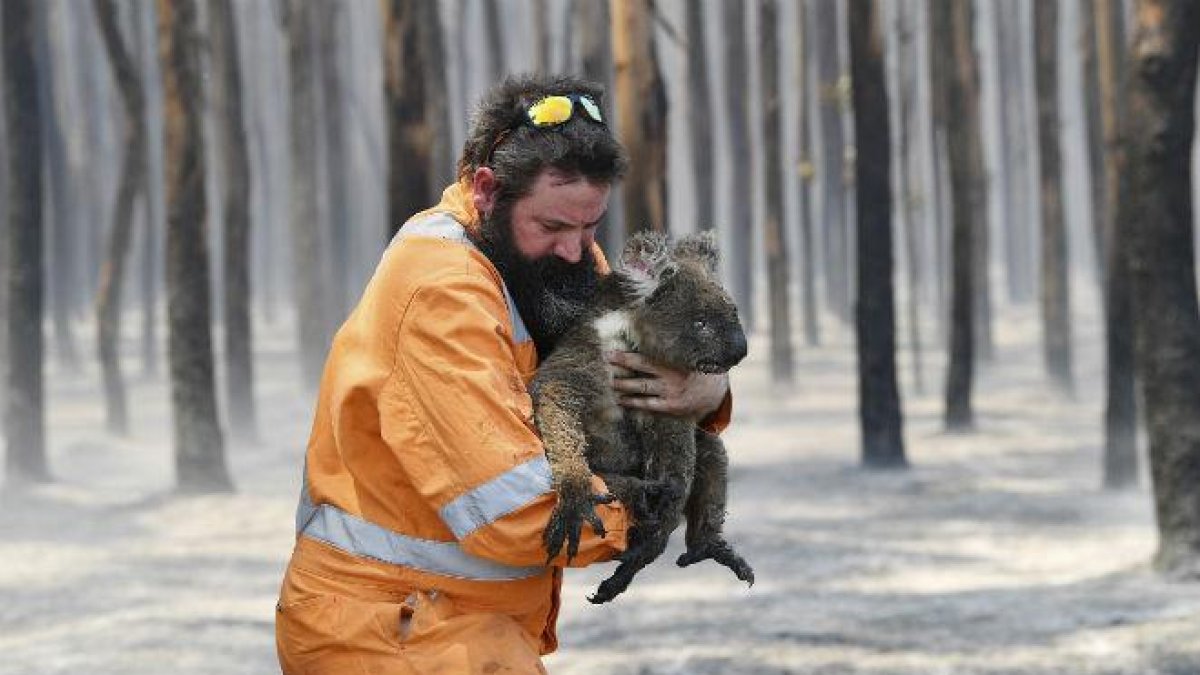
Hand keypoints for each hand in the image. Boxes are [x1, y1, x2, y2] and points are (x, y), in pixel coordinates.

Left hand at [605, 351, 728, 419]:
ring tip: (608, 382)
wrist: (715, 393)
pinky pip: (647, 404)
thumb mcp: (688, 355)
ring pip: (640, 388)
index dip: (626, 354)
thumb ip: (672, 347)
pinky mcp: (670, 407)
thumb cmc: (696, 368)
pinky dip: (632, 402)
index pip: (646, 355)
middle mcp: (671, 375)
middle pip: (640, 367)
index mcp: (675, 360)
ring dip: (622, 385)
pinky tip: (620, 399)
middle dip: (621, 363)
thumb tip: (650, 330)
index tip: (609, 351)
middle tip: (604, 360)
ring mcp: (670, 392)